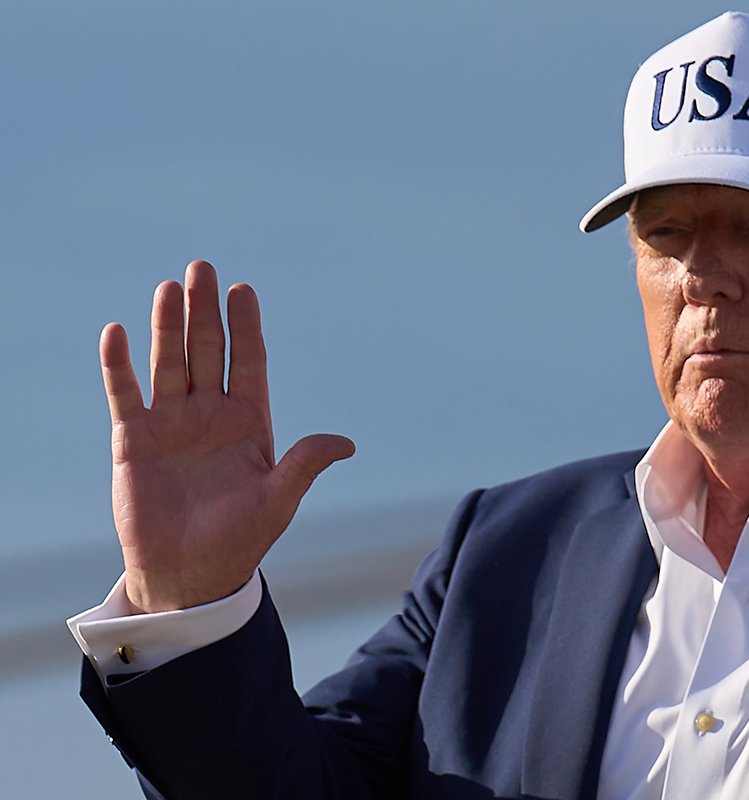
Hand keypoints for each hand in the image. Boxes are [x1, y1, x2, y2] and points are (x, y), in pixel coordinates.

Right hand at [100, 261, 355, 612]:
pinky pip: (125, 395)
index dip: (246, 327)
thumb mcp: (277, 502)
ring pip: (170, 363)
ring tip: (169, 287)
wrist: (188, 576)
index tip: (244, 291)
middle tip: (203, 268)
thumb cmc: (239, 541)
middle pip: (209, 351)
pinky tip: (118, 333)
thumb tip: (346, 443)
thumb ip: (304, 466)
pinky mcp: (134, 440)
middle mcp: (211, 414)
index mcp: (249, 422)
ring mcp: (172, 424)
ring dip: (167, 326)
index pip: (249, 362)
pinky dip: (120, 366)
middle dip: (206, 311)